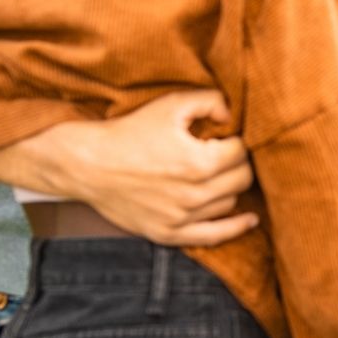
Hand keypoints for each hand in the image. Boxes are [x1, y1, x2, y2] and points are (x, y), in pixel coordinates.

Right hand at [45, 90, 256, 244]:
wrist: (87, 164)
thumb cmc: (130, 131)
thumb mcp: (171, 105)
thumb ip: (211, 101)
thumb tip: (234, 115)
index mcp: (199, 162)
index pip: (241, 152)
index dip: (235, 139)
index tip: (225, 136)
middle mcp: (194, 194)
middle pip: (241, 178)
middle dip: (237, 163)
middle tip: (225, 153)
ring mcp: (181, 217)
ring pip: (229, 203)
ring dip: (229, 187)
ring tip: (218, 174)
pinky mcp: (168, 233)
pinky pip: (213, 236)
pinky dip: (235, 228)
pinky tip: (250, 221)